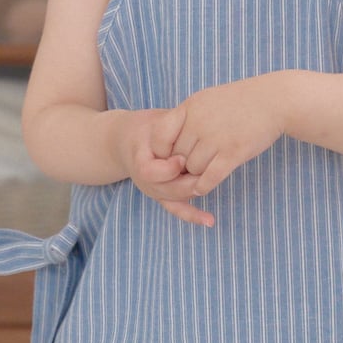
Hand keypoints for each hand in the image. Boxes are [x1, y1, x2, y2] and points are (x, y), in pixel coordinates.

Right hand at [115, 107, 214, 227]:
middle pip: (168, 191)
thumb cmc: (147, 128)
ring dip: (195, 192)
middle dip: (189, 182)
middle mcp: (146, 183)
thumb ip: (171, 125)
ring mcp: (155, 192)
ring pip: (176, 200)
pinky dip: (193, 216)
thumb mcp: (155, 122)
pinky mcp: (163, 196)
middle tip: (208, 170)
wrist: (129, 142)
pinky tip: (210, 221)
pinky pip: (177, 209)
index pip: (152, 173)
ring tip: (214, 181)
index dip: (169, 168)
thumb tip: (194, 121)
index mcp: (140, 162)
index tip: (182, 157)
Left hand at [158, 74, 287, 195]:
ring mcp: (216, 138)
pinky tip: (204, 186)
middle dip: (181, 165)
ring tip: (205, 169)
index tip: (171, 156)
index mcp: (189, 108)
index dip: (161, 151)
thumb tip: (166, 140)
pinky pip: (209, 178)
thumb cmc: (238, 102)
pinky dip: (204, 186)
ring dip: (196, 174)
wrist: (274, 100)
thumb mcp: (205, 100)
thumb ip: (185, 118)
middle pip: (176, 156)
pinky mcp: (233, 153)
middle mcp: (199, 123)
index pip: (159, 136)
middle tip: (189, 168)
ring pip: (192, 169)